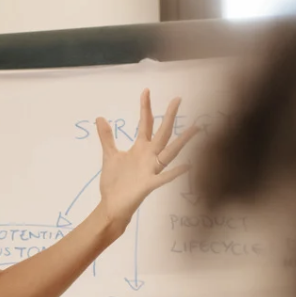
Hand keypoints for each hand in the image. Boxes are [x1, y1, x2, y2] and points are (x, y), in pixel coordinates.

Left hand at [96, 89, 197, 227]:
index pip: (146, 124)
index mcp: (140, 148)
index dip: (145, 108)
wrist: (112, 205)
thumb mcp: (109, 156)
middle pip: (162, 133)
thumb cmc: (113, 182)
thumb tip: (100, 117)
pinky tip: (187, 165)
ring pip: (169, 152)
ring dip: (182, 141)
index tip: (146, 91)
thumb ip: (107, 137)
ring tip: (196, 128)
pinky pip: (164, 177)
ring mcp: (151, 169)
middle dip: (169, 116)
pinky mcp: (149, 184)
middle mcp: (149, 156)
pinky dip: (175, 172)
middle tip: (178, 99)